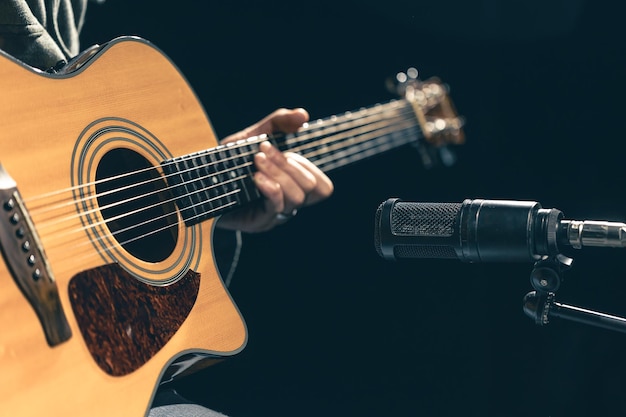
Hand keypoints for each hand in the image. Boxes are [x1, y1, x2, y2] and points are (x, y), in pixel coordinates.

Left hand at [215, 108, 333, 232]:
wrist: (198, 183)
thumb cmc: (229, 162)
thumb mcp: (255, 136)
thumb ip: (279, 123)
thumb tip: (304, 115)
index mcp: (294, 187)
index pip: (323, 187)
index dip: (308, 166)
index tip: (285, 148)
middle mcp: (289, 204)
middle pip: (311, 187)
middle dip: (288, 164)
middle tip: (263, 151)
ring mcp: (275, 215)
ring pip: (297, 197)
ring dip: (278, 173)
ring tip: (257, 160)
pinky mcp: (259, 222)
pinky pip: (277, 206)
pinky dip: (270, 188)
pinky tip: (256, 177)